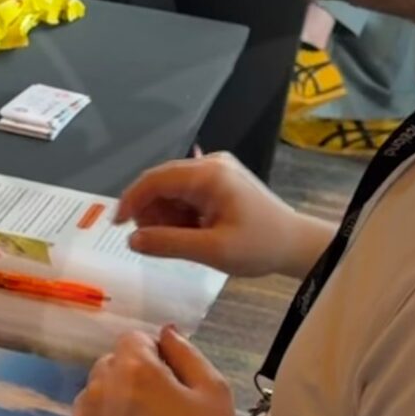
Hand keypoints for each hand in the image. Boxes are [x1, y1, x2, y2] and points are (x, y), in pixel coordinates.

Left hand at [65, 326, 240, 415]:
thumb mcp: (213, 391)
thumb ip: (186, 352)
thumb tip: (165, 331)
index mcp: (133, 369)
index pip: (133, 340)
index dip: (153, 356)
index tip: (169, 381)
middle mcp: (98, 389)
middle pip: (109, 366)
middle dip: (130, 377)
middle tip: (156, 409)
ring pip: (93, 395)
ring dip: (111, 403)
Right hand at [115, 151, 330, 277]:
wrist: (296, 244)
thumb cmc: (259, 247)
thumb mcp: (212, 250)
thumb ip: (169, 244)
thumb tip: (132, 240)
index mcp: (208, 175)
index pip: (155, 179)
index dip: (131, 200)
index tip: (117, 225)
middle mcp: (210, 164)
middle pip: (161, 182)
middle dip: (150, 212)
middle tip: (153, 242)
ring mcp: (217, 170)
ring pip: (172, 189)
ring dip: (165, 215)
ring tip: (178, 241)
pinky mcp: (221, 181)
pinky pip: (186, 194)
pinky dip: (179, 214)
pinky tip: (189, 234)